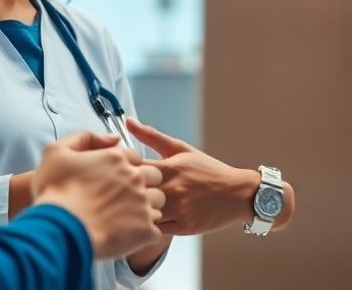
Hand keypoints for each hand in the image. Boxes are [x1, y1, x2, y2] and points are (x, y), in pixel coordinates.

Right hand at [31, 131, 165, 258]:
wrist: (58, 230)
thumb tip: (113, 138)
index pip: (135, 157)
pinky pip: (155, 230)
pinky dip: (145, 232)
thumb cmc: (55, 193)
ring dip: (147, 207)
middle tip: (124, 197)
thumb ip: (85, 137)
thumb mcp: (57, 151)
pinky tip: (128, 235)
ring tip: (127, 218)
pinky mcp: (145, 230)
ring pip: (158, 202)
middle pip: (153, 177)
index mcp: (116, 159)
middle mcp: (134, 178)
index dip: (126, 167)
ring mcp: (142, 204)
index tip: (116, 179)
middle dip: (143, 184)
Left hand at [129, 118, 288, 235]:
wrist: (238, 194)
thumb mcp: (181, 149)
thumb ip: (152, 136)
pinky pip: (155, 230)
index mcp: (169, 167)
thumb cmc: (207, 170)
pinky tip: (143, 220)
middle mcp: (172, 189)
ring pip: (143, 214)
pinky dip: (146, 225)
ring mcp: (178, 209)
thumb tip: (128, 121)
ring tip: (127, 208)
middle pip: (134, 193)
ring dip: (134, 211)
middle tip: (115, 192)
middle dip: (122, 192)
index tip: (114, 171)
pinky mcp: (183, 227)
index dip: (119, 170)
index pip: (132, 168)